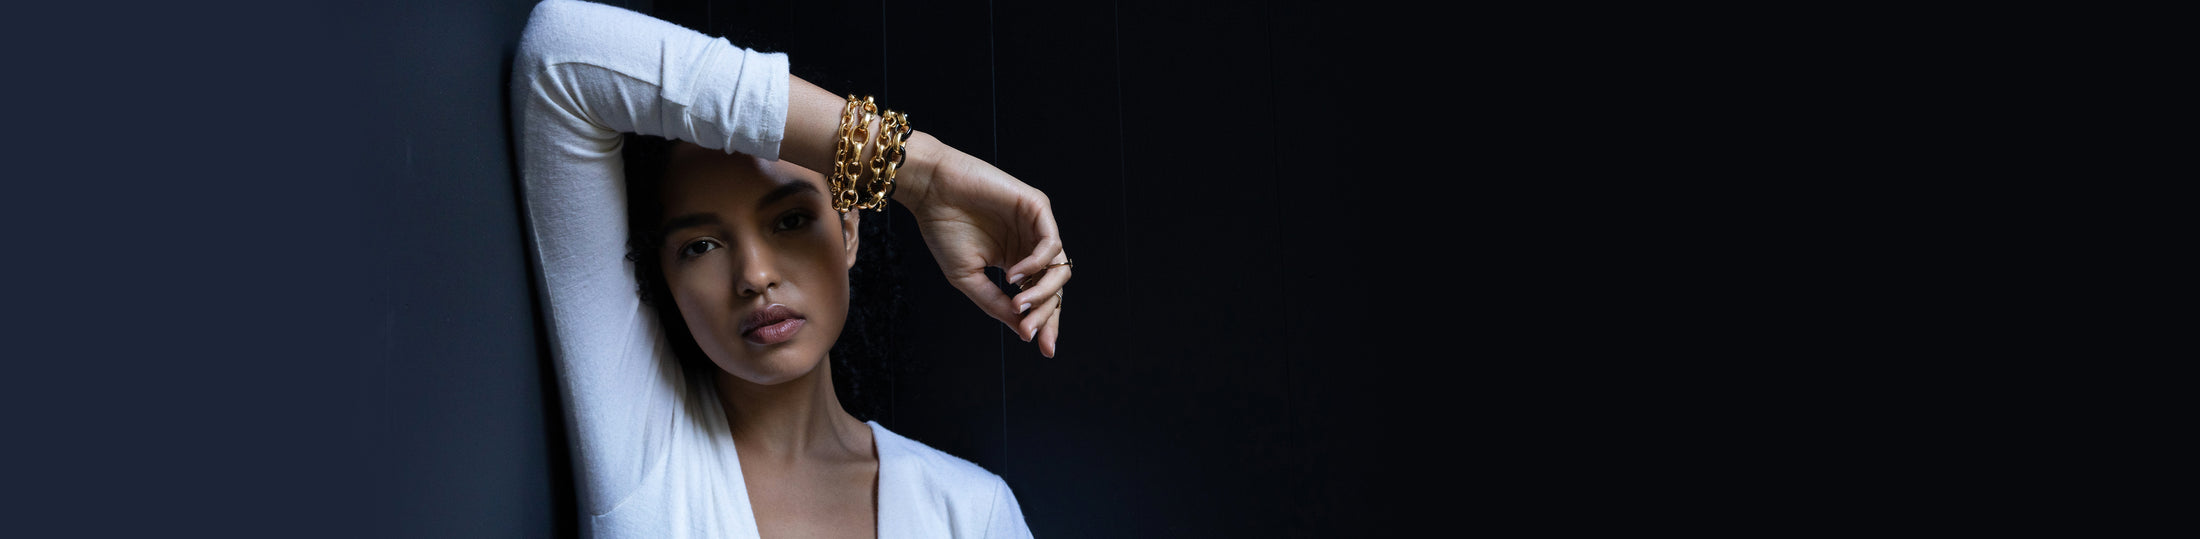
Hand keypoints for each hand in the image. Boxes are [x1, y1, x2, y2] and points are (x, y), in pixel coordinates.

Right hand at [898, 132, 1070, 356]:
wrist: (931, 192)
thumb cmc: (944, 230)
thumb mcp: (968, 279)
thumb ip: (996, 305)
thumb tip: (1024, 332)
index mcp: (1017, 262)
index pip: (1041, 297)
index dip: (1046, 323)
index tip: (1043, 349)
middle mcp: (1030, 246)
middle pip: (1055, 287)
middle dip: (1046, 314)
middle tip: (1028, 331)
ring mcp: (1036, 227)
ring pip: (1060, 268)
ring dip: (1042, 293)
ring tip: (1017, 304)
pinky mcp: (1037, 207)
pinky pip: (1052, 244)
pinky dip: (1036, 264)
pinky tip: (1013, 274)